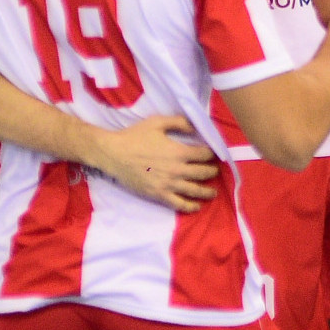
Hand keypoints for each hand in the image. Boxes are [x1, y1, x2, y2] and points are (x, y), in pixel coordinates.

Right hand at [82, 116, 218, 212]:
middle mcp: (177, 170)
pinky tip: (197, 206)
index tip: (214, 155)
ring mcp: (168, 184)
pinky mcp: (158, 195)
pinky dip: (190, 206)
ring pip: (195, 190)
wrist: (114, 154)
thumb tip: (196, 127)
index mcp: (179, 152)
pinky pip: (179, 204)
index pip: (204, 155)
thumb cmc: (135, 136)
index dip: (212, 154)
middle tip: (215, 171)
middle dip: (212, 172)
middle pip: (203, 173)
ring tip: (213, 193)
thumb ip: (179, 122)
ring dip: (207, 192)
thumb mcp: (158, 122)